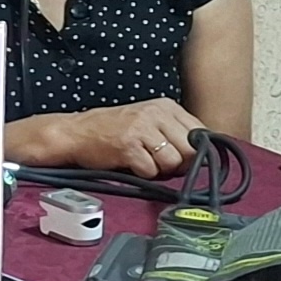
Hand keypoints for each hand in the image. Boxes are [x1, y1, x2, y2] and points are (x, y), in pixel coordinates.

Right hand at [53, 98, 205, 179]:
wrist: (77, 133)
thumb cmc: (114, 130)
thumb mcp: (149, 121)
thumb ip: (175, 133)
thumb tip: (203, 156)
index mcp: (165, 106)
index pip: (200, 132)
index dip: (195, 152)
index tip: (183, 158)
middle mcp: (156, 113)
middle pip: (189, 150)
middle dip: (179, 164)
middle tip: (161, 163)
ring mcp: (141, 128)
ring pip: (172, 162)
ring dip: (161, 170)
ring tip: (144, 162)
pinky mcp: (128, 146)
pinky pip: (151, 171)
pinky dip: (144, 174)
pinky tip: (132, 165)